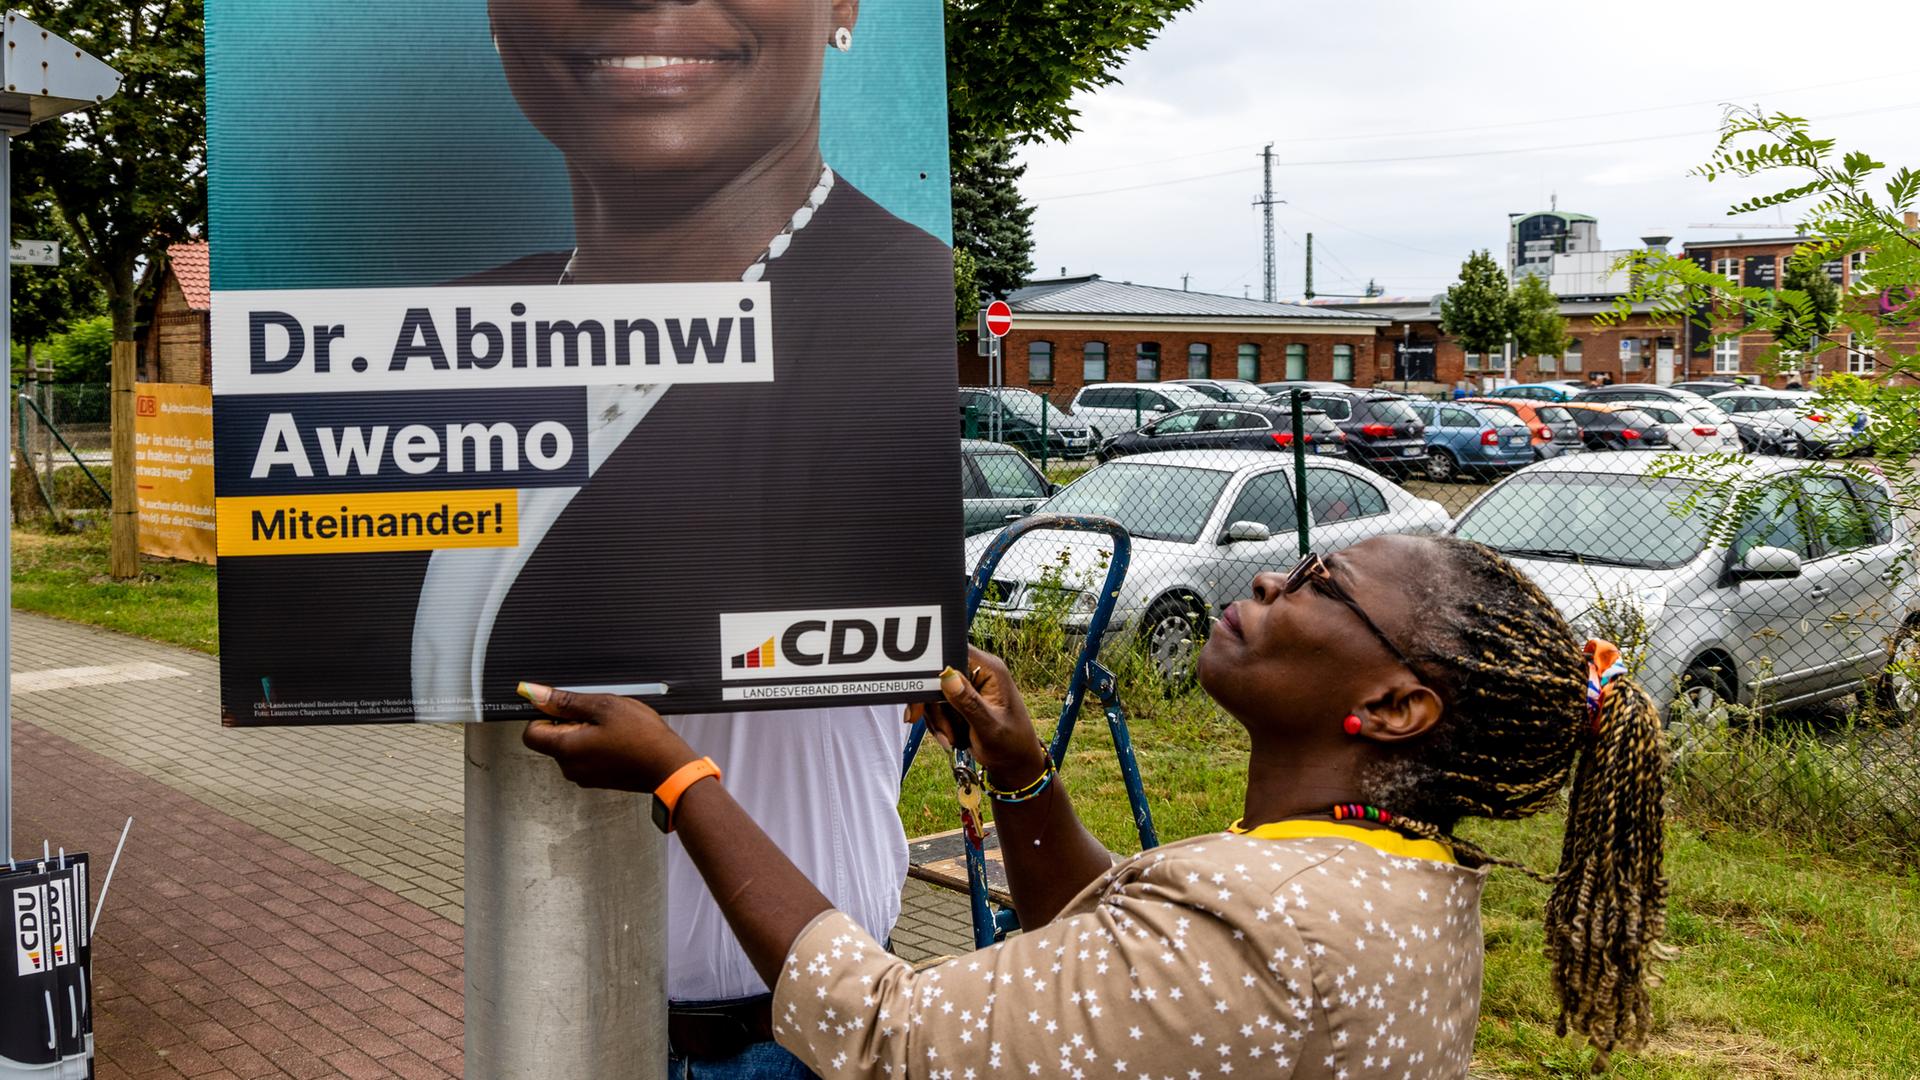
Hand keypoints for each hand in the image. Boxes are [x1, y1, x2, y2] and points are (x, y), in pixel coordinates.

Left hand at [518, 682, 698, 791]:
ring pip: (570, 747)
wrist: (668, 767)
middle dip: (569, 722)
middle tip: (598, 716)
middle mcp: (570, 767)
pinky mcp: (597, 779)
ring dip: (585, 733)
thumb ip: (566, 701)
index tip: (563, 707)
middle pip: (552, 739)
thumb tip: (536, 694)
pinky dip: (596, 746)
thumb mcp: (604, 706)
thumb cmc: (643, 738)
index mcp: (566, 748)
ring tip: (612, 728)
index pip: (531, 732)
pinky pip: (586, 757)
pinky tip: (618, 739)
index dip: (544, 715)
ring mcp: (583, 776)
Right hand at [906, 647, 1047, 783]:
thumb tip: (947, 676)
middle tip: (942, 731)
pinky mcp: (960, 699)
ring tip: (953, 738)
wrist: (1013, 763)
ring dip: (937, 719)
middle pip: (937, 675)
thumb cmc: (1011, 746)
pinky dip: (939, 723)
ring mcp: (969, 685)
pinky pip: (936, 705)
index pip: (952, 653)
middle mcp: (978, 671)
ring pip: (933, 693)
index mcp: (990, 670)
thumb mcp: (989, 727)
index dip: (932, 671)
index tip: (922, 699)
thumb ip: (969, 702)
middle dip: (935, 707)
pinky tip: (952, 737)